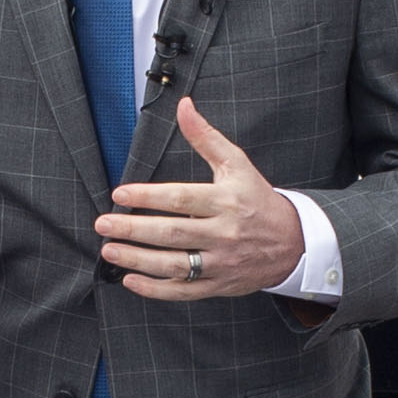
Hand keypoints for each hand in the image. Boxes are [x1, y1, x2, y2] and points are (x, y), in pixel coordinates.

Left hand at [98, 100, 302, 301]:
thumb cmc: (257, 199)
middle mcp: (223, 233)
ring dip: (137, 259)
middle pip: (172, 233)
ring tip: (110, 251)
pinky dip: (155, 289)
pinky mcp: (219, 285)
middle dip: (134, 229)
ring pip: (174, 265)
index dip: (148, 196)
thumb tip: (184, 106)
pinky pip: (184, 291)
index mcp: (225, 201)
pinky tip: (130, 281)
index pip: (181, 199)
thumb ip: (206, 137)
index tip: (120, 194)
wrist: (293, 243)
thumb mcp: (237, 163)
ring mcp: (221, 262)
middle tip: (104, 224)